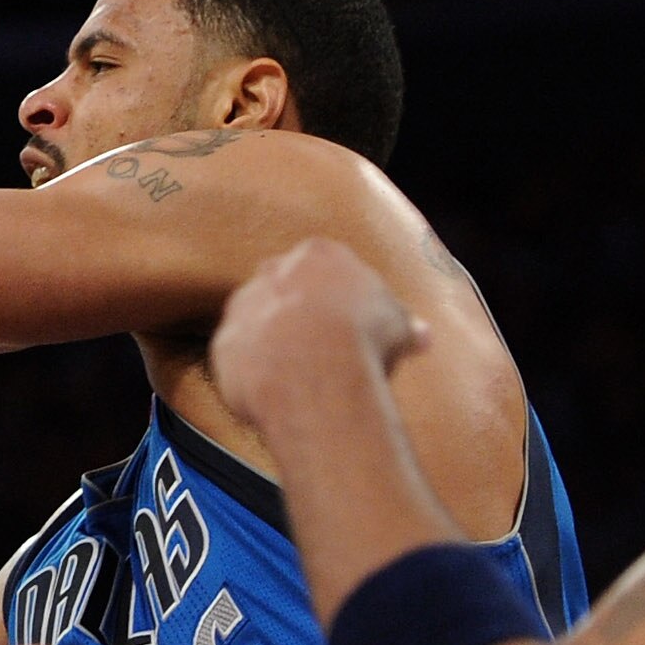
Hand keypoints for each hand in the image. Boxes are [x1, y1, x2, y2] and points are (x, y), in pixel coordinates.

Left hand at [212, 237, 425, 431]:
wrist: (315, 368)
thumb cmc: (363, 339)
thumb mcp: (398, 326)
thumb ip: (403, 324)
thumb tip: (421, 335)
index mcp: (319, 254)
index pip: (322, 266)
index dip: (334, 296)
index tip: (344, 320)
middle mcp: (272, 272)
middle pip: (281, 288)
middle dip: (295, 313)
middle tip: (317, 347)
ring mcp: (243, 307)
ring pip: (254, 322)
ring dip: (269, 343)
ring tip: (296, 375)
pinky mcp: (223, 344)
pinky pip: (236, 359)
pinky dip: (251, 373)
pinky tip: (274, 391)